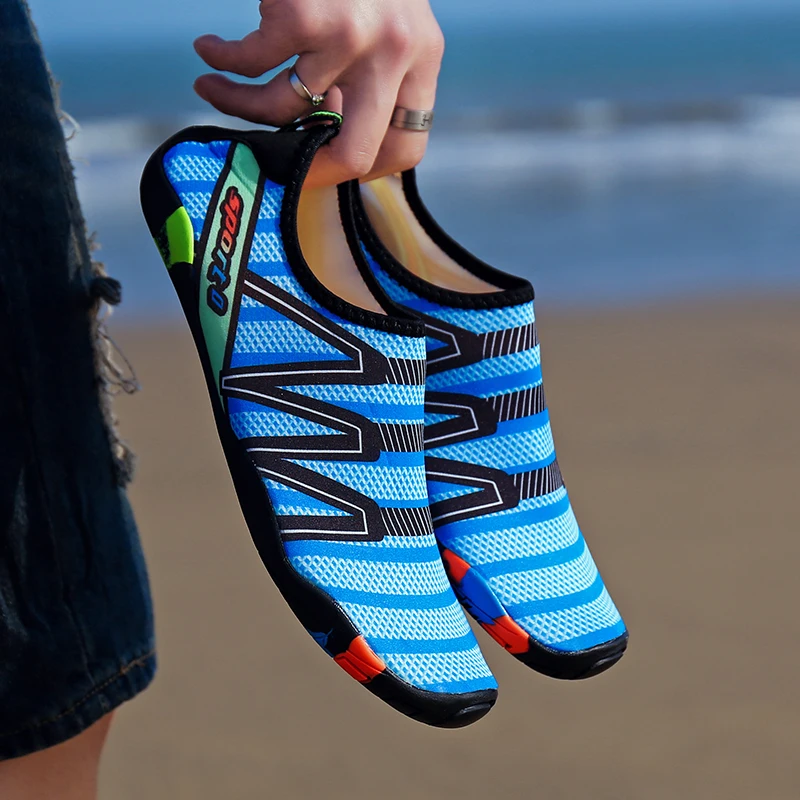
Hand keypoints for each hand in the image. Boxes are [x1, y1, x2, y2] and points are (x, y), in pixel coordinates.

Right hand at [193, 0, 444, 186]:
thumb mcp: (386, 20)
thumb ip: (372, 76)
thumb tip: (322, 131)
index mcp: (422, 58)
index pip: (407, 148)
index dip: (365, 170)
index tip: (328, 163)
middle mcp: (397, 52)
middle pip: (356, 154)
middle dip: (306, 170)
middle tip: (273, 162)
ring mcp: (353, 35)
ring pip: (288, 111)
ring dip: (238, 105)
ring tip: (211, 89)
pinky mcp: (306, 14)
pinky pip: (253, 65)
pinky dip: (223, 63)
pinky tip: (211, 50)